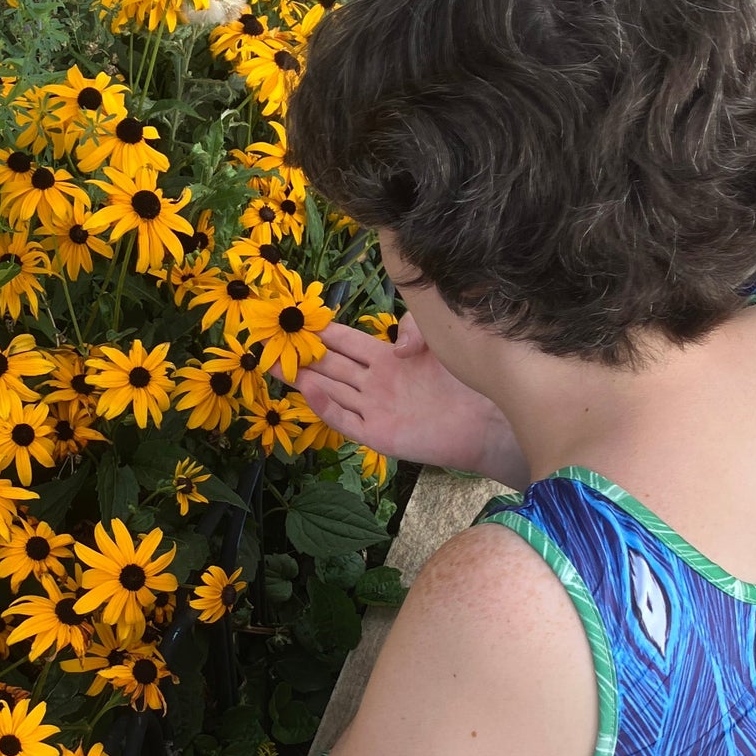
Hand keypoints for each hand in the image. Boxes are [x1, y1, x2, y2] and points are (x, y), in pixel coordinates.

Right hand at [268, 314, 530, 489]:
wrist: (486, 420)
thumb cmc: (466, 379)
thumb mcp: (438, 340)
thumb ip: (412, 329)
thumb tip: (395, 345)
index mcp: (387, 357)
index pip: (344, 341)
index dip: (320, 331)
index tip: (294, 320)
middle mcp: (376, 383)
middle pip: (329, 366)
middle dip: (300, 355)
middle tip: (268, 343)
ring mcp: (375, 409)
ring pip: (330, 391)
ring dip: (303, 379)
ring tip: (274, 365)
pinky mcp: (379, 435)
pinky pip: (345, 421)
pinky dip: (326, 406)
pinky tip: (308, 390)